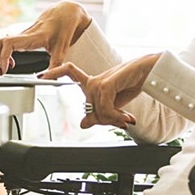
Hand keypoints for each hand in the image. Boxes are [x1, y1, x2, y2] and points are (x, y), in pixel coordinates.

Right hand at [0, 1, 91, 74]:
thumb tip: (49, 80)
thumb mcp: (62, 48)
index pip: (10, 43)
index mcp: (33, 37)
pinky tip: (8, 64)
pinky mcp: (22, 37)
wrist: (65, 13)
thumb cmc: (64, 26)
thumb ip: (56, 65)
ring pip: (0, 42)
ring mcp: (22, 35)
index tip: (4, 70)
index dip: (3, 57)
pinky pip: (6, 44)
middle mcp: (24, 35)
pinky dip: (2, 54)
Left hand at [40, 53, 162, 128]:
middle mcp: (95, 79)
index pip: (70, 71)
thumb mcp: (115, 104)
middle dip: (104, 120)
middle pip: (88, 107)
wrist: (153, 71)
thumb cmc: (135, 82)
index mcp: (95, 81)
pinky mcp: (107, 83)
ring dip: (113, 119)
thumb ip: (100, 113)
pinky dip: (115, 116)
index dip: (55, 72)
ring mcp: (101, 80)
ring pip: (96, 110)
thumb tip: (83, 123)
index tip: (41, 75)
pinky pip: (104, 108)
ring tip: (127, 119)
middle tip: (122, 122)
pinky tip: (127, 118)